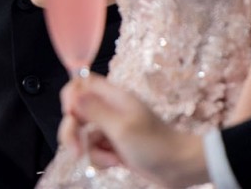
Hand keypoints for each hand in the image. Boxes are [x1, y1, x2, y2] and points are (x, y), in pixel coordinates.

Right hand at [59, 75, 209, 187]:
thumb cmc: (156, 146)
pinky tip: (115, 163)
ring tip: (110, 160)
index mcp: (114, 97)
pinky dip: (101, 158)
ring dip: (91, 150)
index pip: (82, 83)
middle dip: (72, 131)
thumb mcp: (122, 128)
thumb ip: (95, 110)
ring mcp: (113, 128)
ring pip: (85, 134)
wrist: (180, 167)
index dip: (71, 97)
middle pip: (77, 111)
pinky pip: (95, 149)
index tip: (71, 115)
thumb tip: (73, 95)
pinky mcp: (115, 145)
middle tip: (75, 150)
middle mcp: (111, 109)